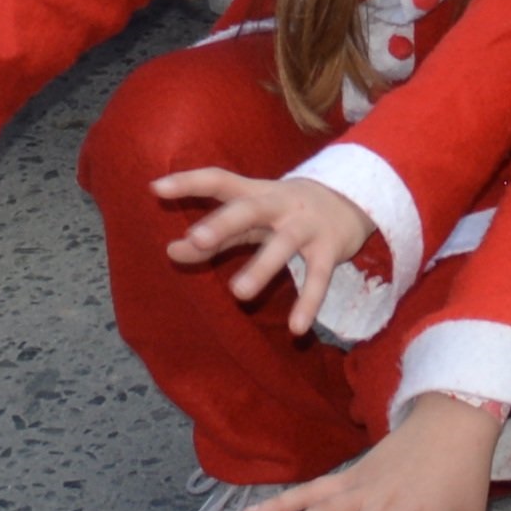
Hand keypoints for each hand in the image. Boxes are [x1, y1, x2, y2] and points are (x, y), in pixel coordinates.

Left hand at [154, 162, 388, 332]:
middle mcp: (280, 204)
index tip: (156, 188)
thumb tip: (172, 250)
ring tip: (238, 294)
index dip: (188, 183)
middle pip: (249, 210)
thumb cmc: (287, 211)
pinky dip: (308, 302)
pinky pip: (318, 278)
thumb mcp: (252, 218)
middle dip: (224, 223)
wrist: (354, 198)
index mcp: (256, 192)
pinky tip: (296, 330)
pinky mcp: (330, 249)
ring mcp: (306, 225)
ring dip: (261, 268)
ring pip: (283, 245)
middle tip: (196, 239)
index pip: (219, 181)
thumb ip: (215, 236)